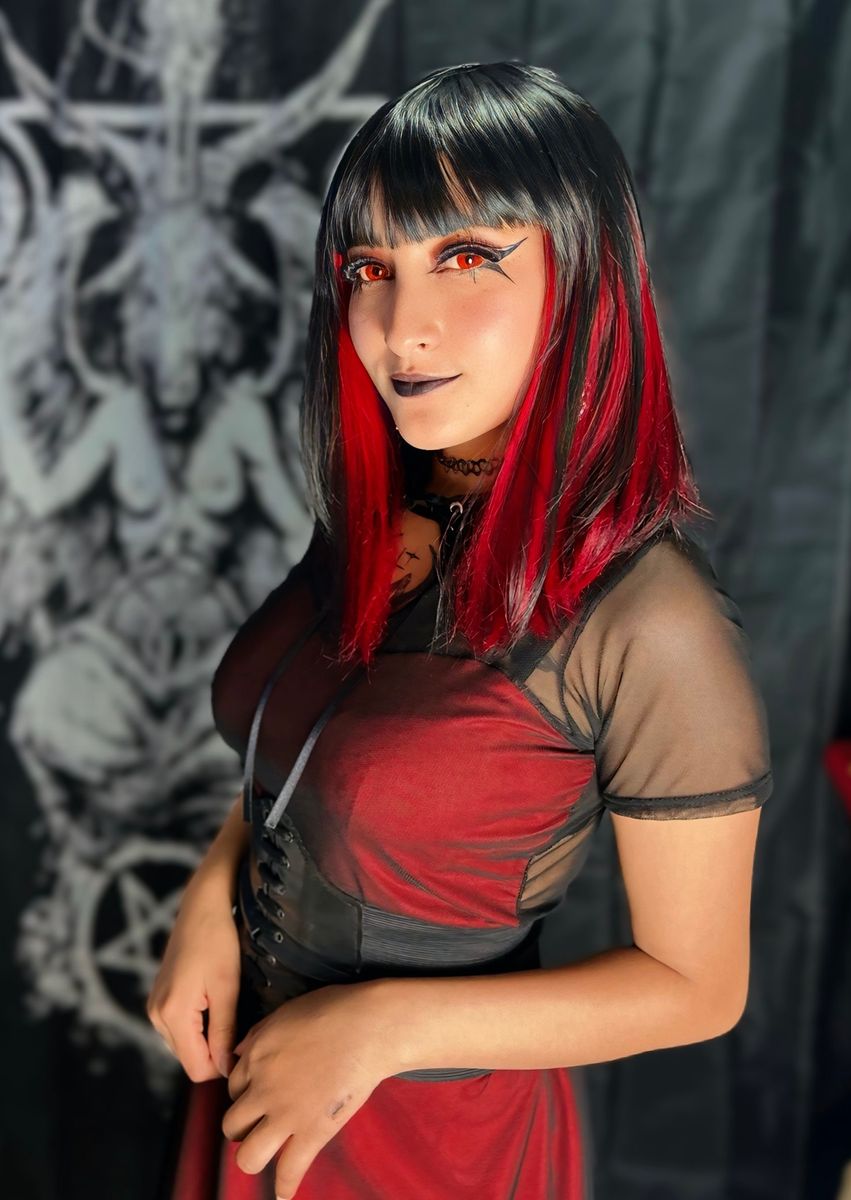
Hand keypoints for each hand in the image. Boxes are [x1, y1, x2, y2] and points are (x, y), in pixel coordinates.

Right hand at [146, 873, 241, 1080]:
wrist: (202, 907)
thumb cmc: (218, 942)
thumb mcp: (227, 988)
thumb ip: (224, 1032)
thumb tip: (227, 1070)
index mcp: (173, 1014)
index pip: (197, 1068)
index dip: (223, 1064)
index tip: (245, 1043)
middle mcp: (156, 1015)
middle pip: (190, 1059)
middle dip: (216, 1051)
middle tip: (240, 1021)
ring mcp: (154, 1007)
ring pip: (184, 1046)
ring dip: (207, 1038)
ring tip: (227, 1007)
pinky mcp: (158, 999)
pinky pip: (179, 1030)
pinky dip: (198, 1027)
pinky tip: (213, 1003)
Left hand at [221, 981, 393, 1197]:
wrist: (369, 1027)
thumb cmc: (334, 1011)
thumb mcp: (285, 1013)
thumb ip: (257, 1035)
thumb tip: (238, 1054)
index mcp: (256, 1057)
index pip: (232, 1088)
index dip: (244, 1094)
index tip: (256, 1097)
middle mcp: (264, 1089)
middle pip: (231, 1125)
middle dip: (243, 1127)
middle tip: (260, 1124)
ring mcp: (287, 1114)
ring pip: (247, 1156)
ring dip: (253, 1157)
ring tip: (265, 1154)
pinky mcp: (313, 1131)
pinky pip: (289, 1170)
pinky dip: (285, 1187)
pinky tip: (284, 1193)